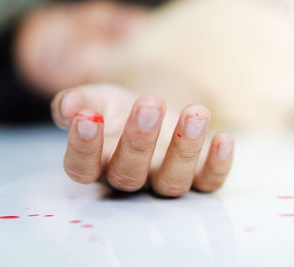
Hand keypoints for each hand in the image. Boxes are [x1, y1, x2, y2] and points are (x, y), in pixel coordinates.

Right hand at [51, 84, 233, 196]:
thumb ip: (77, 102)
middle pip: (129, 175)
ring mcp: (163, 180)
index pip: (82, 167)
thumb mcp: (94, 99)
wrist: (150, 112)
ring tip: (194, 112)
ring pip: (171, 181)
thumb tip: (69, 108)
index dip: (83, 148)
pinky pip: (209, 183)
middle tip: (149, 103)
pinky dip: (217, 165)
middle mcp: (130, 179)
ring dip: (184, 149)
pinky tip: (223, 138)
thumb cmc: (117, 110)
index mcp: (97, 164)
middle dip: (139, 141)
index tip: (88, 118)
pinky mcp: (196, 177)